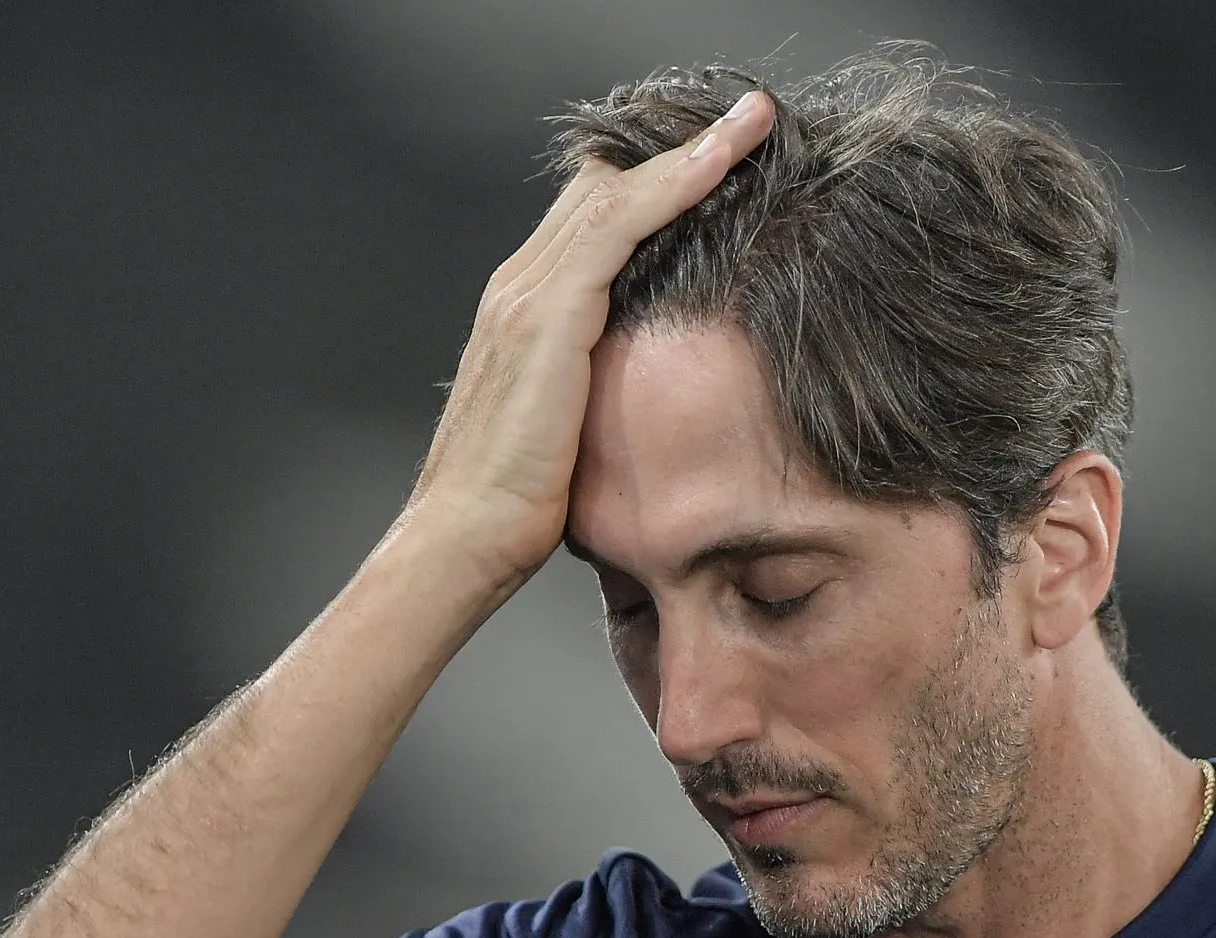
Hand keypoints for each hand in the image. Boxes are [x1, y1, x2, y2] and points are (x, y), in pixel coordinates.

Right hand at [397, 89, 777, 589]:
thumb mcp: (574, 432)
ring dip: (690, 152)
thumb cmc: (520, 507)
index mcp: (526, 310)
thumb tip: (652, 397)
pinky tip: (721, 162)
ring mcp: (528, 293)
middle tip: (748, 120)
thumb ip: (600, 391)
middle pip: (604, 189)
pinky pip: (620, 224)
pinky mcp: (549, 312)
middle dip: (677, 151)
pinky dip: (674, 185)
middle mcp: (520, 286)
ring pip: (617, 193)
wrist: (463, 539)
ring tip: (752, 122)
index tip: (718, 162)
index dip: (653, 184)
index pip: (592, 219)